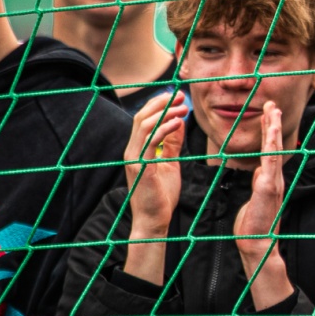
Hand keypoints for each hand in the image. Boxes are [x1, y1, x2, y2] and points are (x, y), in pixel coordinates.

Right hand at [125, 93, 188, 239]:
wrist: (153, 219)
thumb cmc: (161, 194)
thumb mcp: (170, 163)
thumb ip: (172, 144)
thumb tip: (178, 122)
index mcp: (137, 149)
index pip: (144, 119)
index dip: (158, 105)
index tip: (176, 97)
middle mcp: (132, 151)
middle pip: (142, 117)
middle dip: (161, 103)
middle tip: (180, 96)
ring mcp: (134, 158)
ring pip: (144, 125)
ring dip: (165, 112)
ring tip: (183, 108)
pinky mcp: (140, 167)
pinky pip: (151, 141)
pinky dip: (165, 129)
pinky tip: (178, 122)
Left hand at [234, 101, 292, 307]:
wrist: (257, 243)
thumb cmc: (252, 224)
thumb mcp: (253, 198)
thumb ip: (258, 183)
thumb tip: (258, 172)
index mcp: (269, 179)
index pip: (270, 150)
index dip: (270, 131)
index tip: (269, 114)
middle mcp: (275, 178)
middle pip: (275, 145)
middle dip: (273, 123)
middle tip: (272, 104)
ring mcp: (273, 183)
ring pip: (275, 150)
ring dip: (274, 130)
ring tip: (273, 112)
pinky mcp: (268, 190)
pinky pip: (270, 164)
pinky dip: (271, 148)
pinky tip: (271, 136)